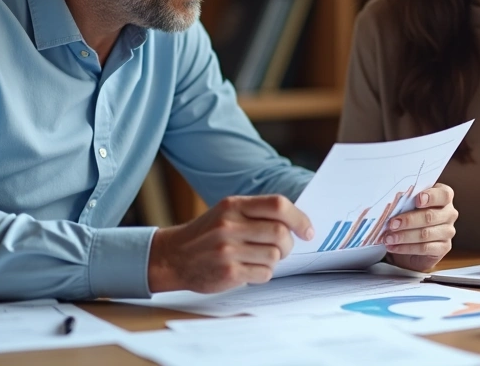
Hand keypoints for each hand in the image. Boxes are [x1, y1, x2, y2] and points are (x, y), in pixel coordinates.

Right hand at [147, 195, 312, 293]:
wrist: (172, 257)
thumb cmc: (206, 234)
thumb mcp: (226, 212)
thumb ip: (256, 213)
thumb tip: (297, 223)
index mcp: (233, 205)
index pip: (277, 205)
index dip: (299, 218)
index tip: (307, 231)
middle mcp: (230, 225)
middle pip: (280, 233)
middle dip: (288, 244)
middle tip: (283, 249)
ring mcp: (227, 249)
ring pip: (274, 256)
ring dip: (274, 260)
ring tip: (259, 258)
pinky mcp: (228, 272)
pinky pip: (264, 274)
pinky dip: (263, 274)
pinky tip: (249, 270)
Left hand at [383, 183, 457, 271]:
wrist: (411, 237)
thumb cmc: (410, 213)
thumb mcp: (408, 203)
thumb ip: (406, 200)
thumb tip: (392, 203)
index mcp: (443, 196)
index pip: (444, 194)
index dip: (431, 197)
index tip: (417, 200)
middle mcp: (449, 213)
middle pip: (430, 216)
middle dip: (408, 221)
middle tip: (392, 224)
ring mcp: (448, 231)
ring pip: (425, 234)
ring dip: (404, 236)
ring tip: (389, 238)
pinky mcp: (443, 247)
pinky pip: (424, 248)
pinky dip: (406, 248)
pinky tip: (394, 247)